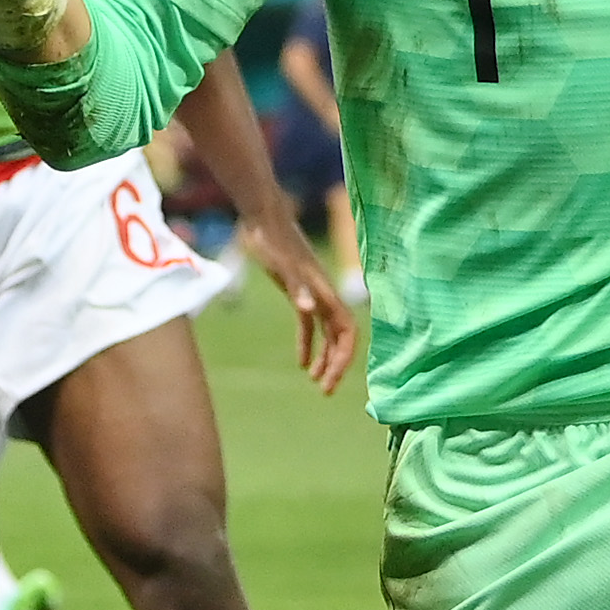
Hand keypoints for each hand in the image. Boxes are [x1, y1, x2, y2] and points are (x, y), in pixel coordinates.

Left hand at [239, 207, 358, 398]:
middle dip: (336, 364)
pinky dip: (307, 343)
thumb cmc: (273, 241)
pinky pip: (309, 325)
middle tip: (324, 391)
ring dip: (325, 357)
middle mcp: (324, 296)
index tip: (329, 380)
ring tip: (316, 382)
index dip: (342, 358)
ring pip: (327, 333)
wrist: (263, 219)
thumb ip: (297, 288)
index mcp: (326, 294)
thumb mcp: (283, 266)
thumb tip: (308, 311)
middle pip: (341, 337)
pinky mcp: (297, 292)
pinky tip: (301, 362)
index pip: (346, 333)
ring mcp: (312, 294)